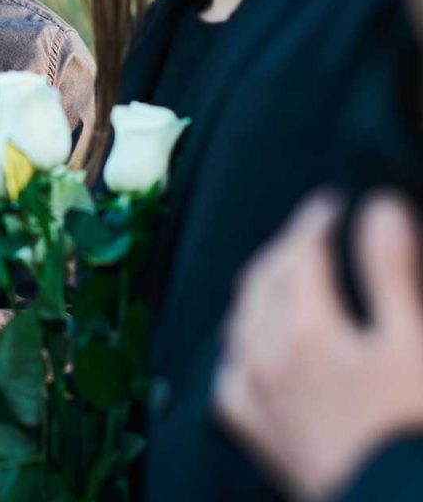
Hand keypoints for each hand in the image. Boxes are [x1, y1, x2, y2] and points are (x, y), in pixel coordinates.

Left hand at [215, 194, 422, 500]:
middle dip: (288, 245)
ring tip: (286, 271)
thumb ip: (390, 271)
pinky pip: (229, 372)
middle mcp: (264, 357)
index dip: (314, 219)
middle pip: (264, 278)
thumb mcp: (413, 343)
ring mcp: (253, 395)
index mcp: (304, 330)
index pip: (299, 252)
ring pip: (240, 318)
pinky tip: (251, 343)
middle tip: (314, 228)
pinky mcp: (253, 430)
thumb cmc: (410, 428)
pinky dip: (240, 342)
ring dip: (261, 285)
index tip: (332, 202)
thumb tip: (378, 207)